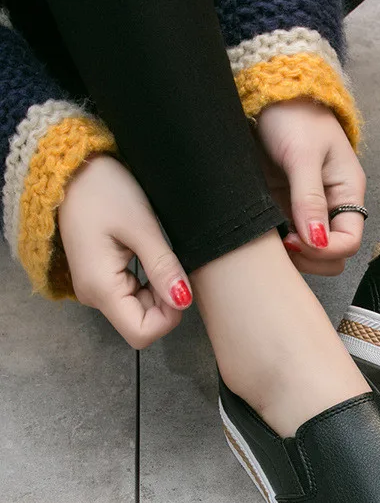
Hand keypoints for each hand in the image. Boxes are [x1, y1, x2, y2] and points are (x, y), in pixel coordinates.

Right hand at [58, 154, 191, 348]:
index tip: (178, 285)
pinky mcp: (101, 278)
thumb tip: (183, 301)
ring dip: (158, 290)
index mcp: (101, 287)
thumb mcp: (141, 227)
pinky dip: (149, 282)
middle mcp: (94, 295)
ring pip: (139, 310)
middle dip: (165, 302)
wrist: (74, 168)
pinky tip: (147, 255)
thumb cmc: (104, 190)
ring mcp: (96, 288)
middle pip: (142, 323)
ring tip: (155, 253)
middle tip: (168, 262)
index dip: (168, 317)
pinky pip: (132, 294)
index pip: (142, 333)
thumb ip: (163, 268)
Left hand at [256, 99, 365, 275]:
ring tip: (270, 238)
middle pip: (333, 256)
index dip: (325, 250)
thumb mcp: (302, 154)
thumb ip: (309, 199)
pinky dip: (276, 244)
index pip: (349, 242)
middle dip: (310, 258)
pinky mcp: (284, 208)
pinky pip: (286, 239)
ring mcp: (306, 209)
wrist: (268, 94)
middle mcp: (331, 206)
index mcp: (347, 192)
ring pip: (309, 252)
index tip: (295, 240)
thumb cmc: (293, 115)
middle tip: (283, 243)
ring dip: (292, 255)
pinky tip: (262, 232)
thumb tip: (317, 240)